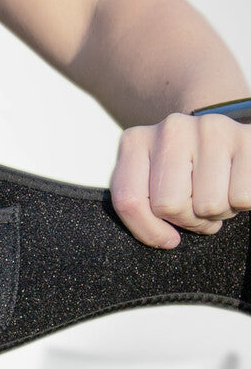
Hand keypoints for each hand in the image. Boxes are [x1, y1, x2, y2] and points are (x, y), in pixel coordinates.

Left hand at [109, 110, 250, 248]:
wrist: (224, 137)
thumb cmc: (183, 168)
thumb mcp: (149, 182)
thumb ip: (139, 205)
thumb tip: (164, 238)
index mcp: (136, 141)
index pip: (128, 201)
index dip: (148, 230)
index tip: (167, 238)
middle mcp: (170, 129)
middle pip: (168, 206)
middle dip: (187, 219)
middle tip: (196, 206)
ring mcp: (210, 129)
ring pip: (208, 206)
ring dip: (216, 212)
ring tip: (217, 192)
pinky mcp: (247, 138)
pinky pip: (242, 198)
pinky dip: (241, 203)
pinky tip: (234, 184)